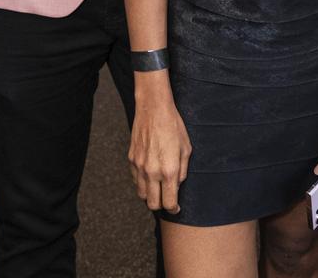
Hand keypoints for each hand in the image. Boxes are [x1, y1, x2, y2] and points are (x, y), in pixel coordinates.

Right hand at [128, 88, 191, 212]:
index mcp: (169, 171)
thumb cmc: (173, 126)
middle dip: (161, 205)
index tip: (176, 207)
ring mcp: (139, 166)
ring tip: (158, 187)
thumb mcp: (186, 148)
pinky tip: (150, 174)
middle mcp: (152, 172)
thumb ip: (182, 170)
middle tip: (167, 198)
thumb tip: (178, 184)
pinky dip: (142, 182)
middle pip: (153, 204)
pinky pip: (135, 179)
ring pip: (142, 194)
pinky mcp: (131, 159)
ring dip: (150, 195)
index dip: (174, 208)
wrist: (154, 108)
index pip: (169, 203)